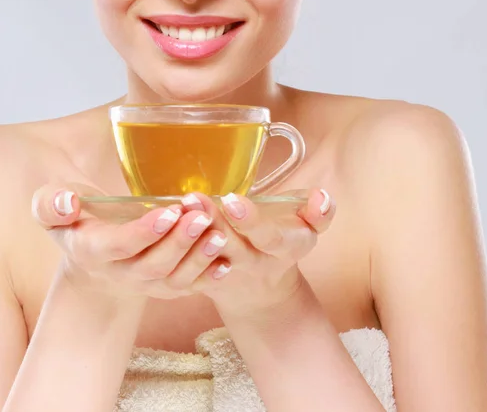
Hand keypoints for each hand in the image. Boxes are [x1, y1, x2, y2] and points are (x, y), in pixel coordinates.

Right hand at [31, 183, 231, 300]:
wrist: (93, 254)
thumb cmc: (75, 221)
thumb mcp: (51, 207)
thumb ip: (51, 203)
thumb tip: (66, 203)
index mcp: (93, 251)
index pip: (119, 247)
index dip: (144, 232)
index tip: (169, 211)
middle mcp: (121, 273)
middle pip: (153, 266)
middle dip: (179, 243)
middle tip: (201, 216)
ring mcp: (145, 284)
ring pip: (174, 280)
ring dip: (199, 259)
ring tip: (220, 234)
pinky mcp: (165, 286)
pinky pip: (188, 288)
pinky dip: (208, 278)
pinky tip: (227, 262)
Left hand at [179, 188, 335, 315]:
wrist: (263, 289)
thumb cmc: (284, 241)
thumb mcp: (307, 228)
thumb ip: (319, 213)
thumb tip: (322, 198)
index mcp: (284, 249)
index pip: (270, 238)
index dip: (252, 222)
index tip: (233, 200)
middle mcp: (255, 264)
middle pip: (233, 248)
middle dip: (213, 222)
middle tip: (194, 198)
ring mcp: (228, 274)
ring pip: (207, 259)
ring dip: (190, 235)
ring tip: (178, 207)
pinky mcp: (204, 281)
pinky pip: (188, 272)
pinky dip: (176, 252)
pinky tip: (163, 227)